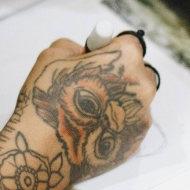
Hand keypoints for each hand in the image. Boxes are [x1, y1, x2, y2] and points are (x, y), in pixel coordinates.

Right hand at [16, 34, 155, 182]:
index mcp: (127, 59)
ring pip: (135, 99)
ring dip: (119, 98)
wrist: (45, 147)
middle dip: (120, 74)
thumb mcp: (53, 56)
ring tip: (90, 110)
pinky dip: (116, 121)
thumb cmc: (50, 97)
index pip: (130, 43)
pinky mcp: (138, 139)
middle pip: (139, 71)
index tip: (98, 57)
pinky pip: (131, 121)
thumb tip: (85, 52)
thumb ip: (75, 47)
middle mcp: (143, 85)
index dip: (112, 48)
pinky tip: (93, 126)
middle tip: (93, 84)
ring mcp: (143, 114)